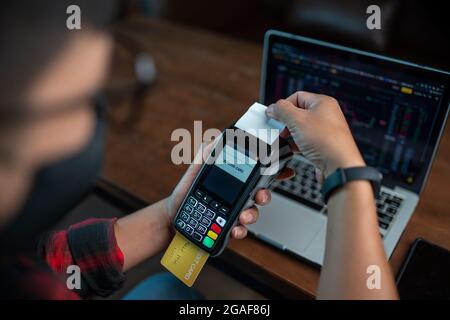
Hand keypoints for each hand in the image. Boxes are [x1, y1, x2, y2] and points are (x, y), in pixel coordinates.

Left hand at [166, 141, 293, 238]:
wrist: (175, 214)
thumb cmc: (186, 191)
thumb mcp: (195, 168)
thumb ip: (206, 152)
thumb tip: (216, 138)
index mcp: (233, 180)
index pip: (257, 175)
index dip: (274, 173)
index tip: (286, 170)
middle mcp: (237, 197)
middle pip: (260, 195)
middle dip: (265, 196)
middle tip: (260, 196)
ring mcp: (234, 213)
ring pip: (253, 213)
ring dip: (252, 215)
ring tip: (244, 216)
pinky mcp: (228, 227)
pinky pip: (240, 230)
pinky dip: (240, 230)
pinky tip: (234, 229)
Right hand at [266, 91, 364, 178]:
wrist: (338, 165)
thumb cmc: (325, 140)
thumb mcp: (297, 119)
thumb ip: (282, 110)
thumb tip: (273, 108)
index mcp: (323, 102)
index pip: (297, 97)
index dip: (284, 105)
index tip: (274, 115)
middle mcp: (326, 115)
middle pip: (298, 113)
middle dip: (286, 122)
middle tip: (279, 129)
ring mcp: (325, 131)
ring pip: (301, 128)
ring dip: (290, 134)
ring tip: (284, 140)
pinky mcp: (323, 145)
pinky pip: (305, 141)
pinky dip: (296, 144)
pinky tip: (292, 149)